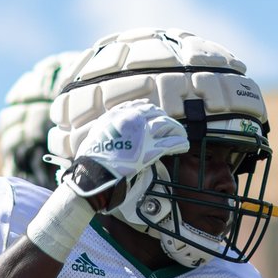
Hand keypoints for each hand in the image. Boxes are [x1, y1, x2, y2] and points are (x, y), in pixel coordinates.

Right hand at [48, 99, 188, 208]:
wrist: (94, 170)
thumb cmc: (93, 152)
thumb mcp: (100, 128)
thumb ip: (113, 121)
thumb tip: (120, 120)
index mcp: (122, 113)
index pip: (144, 107)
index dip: (154, 112)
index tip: (159, 117)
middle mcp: (134, 120)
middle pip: (158, 114)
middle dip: (167, 121)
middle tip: (172, 127)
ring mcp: (143, 135)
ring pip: (168, 125)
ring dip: (177, 130)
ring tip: (182, 136)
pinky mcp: (150, 151)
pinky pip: (171, 143)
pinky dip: (180, 143)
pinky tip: (184, 146)